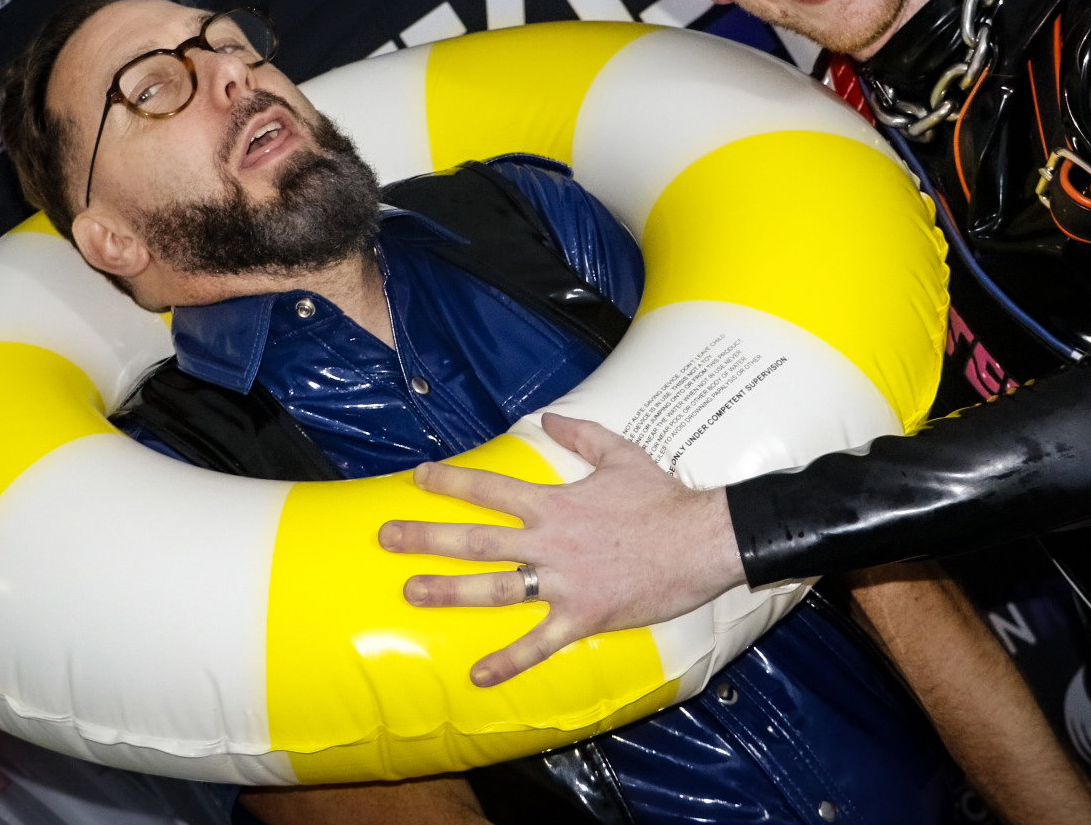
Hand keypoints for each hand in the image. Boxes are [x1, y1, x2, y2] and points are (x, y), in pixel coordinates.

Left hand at [378, 412, 746, 686]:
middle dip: (427, 537)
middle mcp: (550, 541)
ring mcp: (563, 581)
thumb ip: (583, 435)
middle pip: (476, 538)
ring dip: (449, 591)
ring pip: (495, 588)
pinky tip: (478, 676)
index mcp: (555, 503)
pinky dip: (508, 662)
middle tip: (387, 537)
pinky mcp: (584, 616)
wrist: (703, 540)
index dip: (451, 481)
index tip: (417, 478)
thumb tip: (551, 415)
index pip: (490, 488)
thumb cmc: (664, 498)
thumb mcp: (623, 455)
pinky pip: (538, 643)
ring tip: (410, 593)